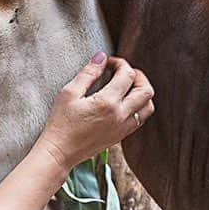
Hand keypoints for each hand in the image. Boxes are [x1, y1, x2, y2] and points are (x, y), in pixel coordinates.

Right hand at [35, 52, 153, 172]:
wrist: (60, 152)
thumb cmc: (60, 123)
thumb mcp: (69, 93)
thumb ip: (88, 73)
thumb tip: (101, 57)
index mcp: (107, 103)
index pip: (127, 75)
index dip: (120, 63)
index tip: (108, 62)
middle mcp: (120, 116)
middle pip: (146, 90)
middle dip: (138, 75)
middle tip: (123, 71)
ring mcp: (122, 128)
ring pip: (148, 106)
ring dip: (141, 92)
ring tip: (126, 86)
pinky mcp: (120, 136)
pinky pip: (140, 119)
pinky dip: (138, 106)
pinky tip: (122, 102)